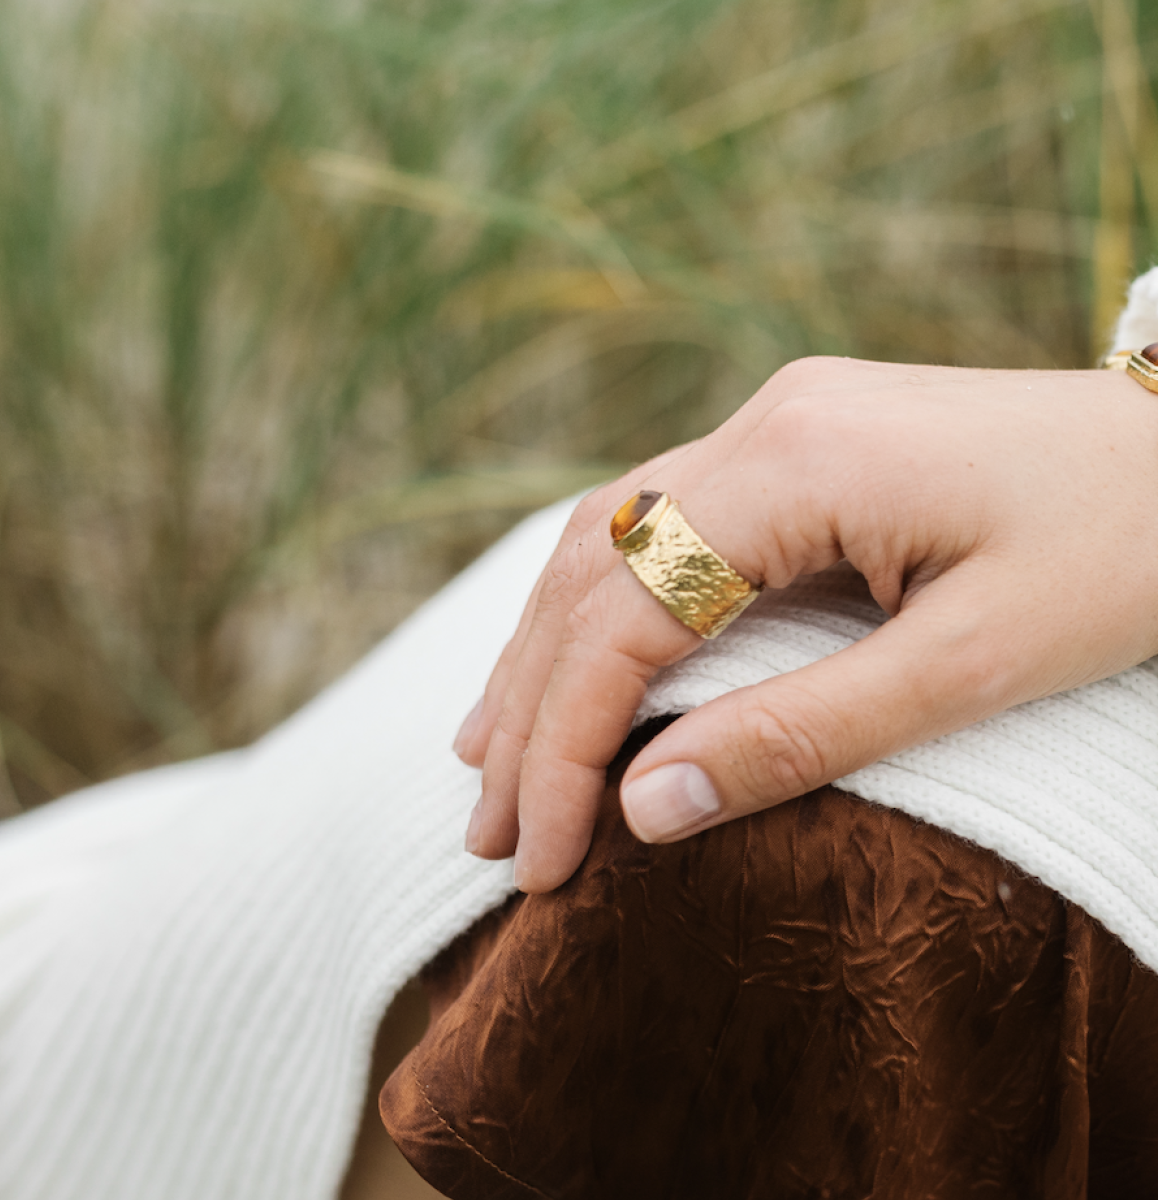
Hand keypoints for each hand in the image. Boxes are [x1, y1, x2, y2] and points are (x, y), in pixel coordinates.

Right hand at [453, 357, 1157, 892]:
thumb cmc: (1125, 549)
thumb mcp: (975, 665)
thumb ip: (803, 733)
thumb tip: (646, 811)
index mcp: (801, 460)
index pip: (625, 615)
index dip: (565, 744)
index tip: (541, 854)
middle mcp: (762, 423)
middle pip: (592, 576)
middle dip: (530, 711)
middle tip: (490, 830)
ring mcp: (772, 424)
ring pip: (607, 544)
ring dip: (543, 657)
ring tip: (490, 758)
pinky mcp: (792, 448)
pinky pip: (659, 529)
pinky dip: (599, 610)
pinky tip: (567, 663)